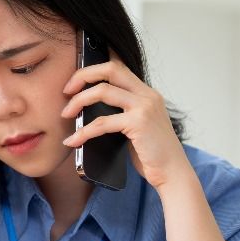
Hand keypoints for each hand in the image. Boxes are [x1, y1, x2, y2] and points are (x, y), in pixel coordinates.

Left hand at [60, 51, 191, 190]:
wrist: (173, 173)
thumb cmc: (152, 154)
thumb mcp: (138, 127)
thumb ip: (122, 113)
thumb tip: (89, 111)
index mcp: (147, 93)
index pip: (119, 67)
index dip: (95, 68)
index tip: (75, 80)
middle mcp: (147, 95)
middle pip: (110, 69)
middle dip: (83, 76)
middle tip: (66, 91)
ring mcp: (144, 107)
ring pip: (102, 91)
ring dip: (78, 102)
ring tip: (66, 114)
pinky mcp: (138, 123)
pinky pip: (102, 122)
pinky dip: (83, 131)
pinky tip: (73, 141)